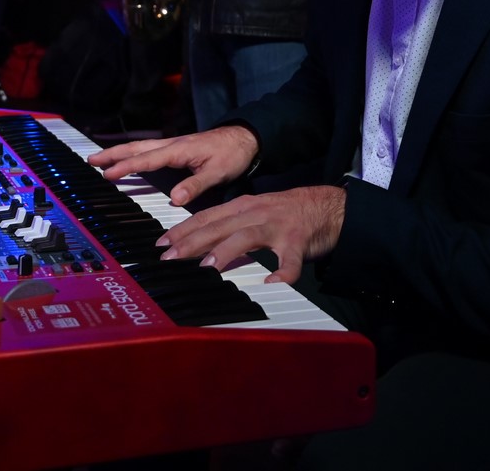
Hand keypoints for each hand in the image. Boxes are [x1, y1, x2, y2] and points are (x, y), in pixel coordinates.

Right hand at [89, 124, 258, 207]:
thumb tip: (174, 199)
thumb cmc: (232, 153)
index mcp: (178, 150)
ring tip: (99, 159)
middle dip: (113, 154)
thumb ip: (195, 185)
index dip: (126, 167)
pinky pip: (148, 150)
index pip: (146, 160)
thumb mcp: (218, 172)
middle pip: (136, 148)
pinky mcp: (176, 149)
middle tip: (91, 160)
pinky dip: (132, 154)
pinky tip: (127, 159)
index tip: (107, 173)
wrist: (245, 138)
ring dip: (119, 153)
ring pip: (140, 147)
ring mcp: (173, 146)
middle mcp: (171, 145)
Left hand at [158, 185, 345, 284]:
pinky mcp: (299, 241)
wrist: (329, 205)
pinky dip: (282, 273)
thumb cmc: (287, 213)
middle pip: (218, 226)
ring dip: (225, 252)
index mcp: (243, 207)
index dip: (182, 229)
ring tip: (208, 267)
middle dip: (191, 241)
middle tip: (170, 257)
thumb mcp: (254, 214)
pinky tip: (273, 284)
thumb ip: (230, 227)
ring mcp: (277, 226)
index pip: (205, 217)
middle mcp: (256, 213)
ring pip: (246, 237)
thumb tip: (200, 245)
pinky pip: (290, 260)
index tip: (161, 244)